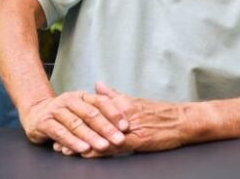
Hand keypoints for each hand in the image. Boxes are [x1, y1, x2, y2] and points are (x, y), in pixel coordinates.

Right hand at [21, 91, 128, 155]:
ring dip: (91, 136)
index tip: (126, 126)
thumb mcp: (81, 108)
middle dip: (106, 128)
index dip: (114, 113)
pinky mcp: (44, 122)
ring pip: (76, 123)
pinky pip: (60, 132)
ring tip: (103, 145)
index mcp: (81, 96)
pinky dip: (72, 141)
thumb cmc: (64, 114)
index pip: (100, 102)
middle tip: (119, 139)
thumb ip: (100, 109)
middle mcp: (68, 100)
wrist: (34, 113)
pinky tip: (83, 148)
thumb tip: (124, 111)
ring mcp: (56, 110)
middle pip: (90, 113)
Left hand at [55, 82, 186, 157]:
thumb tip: (98, 85)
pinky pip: (113, 145)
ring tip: (65, 150)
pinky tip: (87, 154)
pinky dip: (99, 150)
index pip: (92, 112)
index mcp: (120, 103)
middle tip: (56, 141)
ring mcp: (128, 126)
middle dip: (73, 133)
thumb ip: (113, 95)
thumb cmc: (159, 113)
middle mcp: (121, 112)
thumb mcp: (134, 101)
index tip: (61, 125)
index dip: (75, 120)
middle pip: (91, 124)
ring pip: (99, 135)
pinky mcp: (137, 139)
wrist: (182, 120)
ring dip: (81, 143)